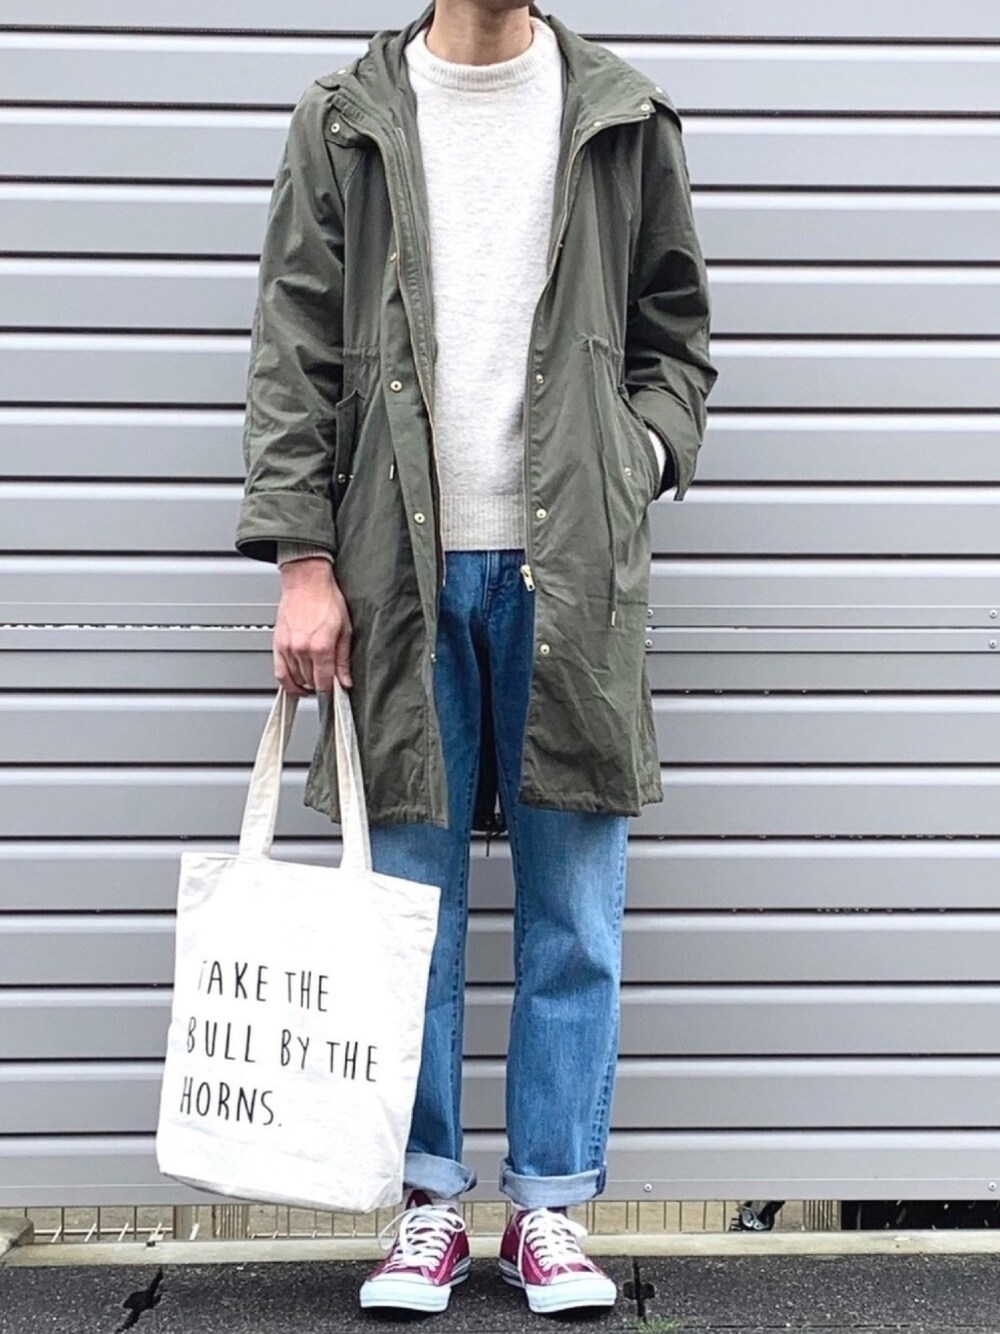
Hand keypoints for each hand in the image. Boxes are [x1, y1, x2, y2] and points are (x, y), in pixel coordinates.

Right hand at [273, 558, 351, 694]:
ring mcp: (287, 647)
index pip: (324, 682)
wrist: (306, 581)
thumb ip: (343, 659)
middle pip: (310, 682)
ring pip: (295, 679)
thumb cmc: (326, 598)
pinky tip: (295, 684)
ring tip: (314, 682)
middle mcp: (302, 649)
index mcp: (321, 646)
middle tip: (328, 684)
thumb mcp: (345, 629)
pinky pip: (279, 671)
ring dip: (305, 684)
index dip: (330, 693)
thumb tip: (345, 680)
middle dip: (320, 686)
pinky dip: (287, 682)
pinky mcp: (277, 643)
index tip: (335, 696)